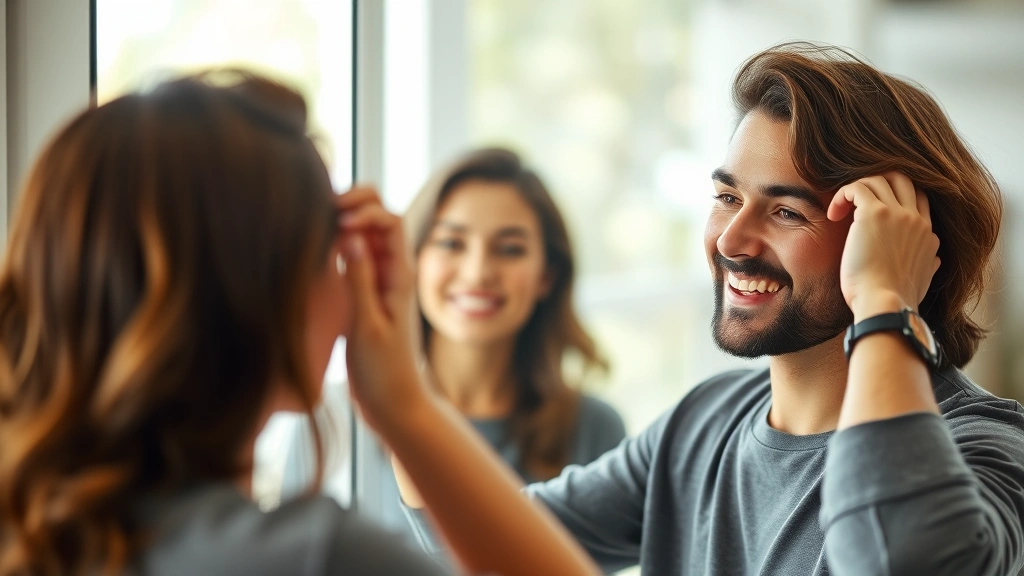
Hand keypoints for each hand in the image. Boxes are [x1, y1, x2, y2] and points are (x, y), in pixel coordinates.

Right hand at [336, 186, 427, 433]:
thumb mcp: (367, 325)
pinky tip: (313, 251)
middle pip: (378, 217)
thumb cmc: (384, 371)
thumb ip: (359, 280)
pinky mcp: (364, 292)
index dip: (364, 210)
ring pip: (363, 234)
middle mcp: (392, 271)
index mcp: (400, 275)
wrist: (392, 403)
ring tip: (312, 226)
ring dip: (342, 222)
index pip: (389, 220)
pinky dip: (336, 245)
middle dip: (354, 204)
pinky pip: (352, 256)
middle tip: (322, 210)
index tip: (338, 222)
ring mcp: (378, 280)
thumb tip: (350, 235)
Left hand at [827, 172, 940, 320]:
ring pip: (878, 179)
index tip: (871, 214)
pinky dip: (843, 195)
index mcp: (927, 232)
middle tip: (855, 203)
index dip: (894, 196)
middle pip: (901, 179)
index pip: (917, 196)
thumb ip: (930, 263)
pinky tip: (834, 215)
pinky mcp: (873, 213)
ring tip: (839, 213)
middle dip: (877, 183)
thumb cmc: (896, 299)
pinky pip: (857, 187)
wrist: (885, 304)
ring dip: (855, 190)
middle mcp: (915, 218)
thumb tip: (935, 260)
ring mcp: (896, 213)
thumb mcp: (924, 279)